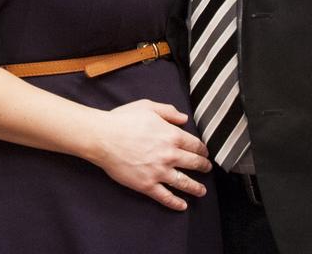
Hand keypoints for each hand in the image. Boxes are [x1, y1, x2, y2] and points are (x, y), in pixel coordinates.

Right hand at [89, 99, 211, 210]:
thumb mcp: (149, 106)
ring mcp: (158, 171)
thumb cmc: (124, 120)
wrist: (103, 137)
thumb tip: (184, 119)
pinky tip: (182, 205)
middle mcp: (169, 154)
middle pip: (193, 163)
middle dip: (203, 166)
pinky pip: (165, 196)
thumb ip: (169, 112)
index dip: (202, 149)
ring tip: (202, 191)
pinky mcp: (146, 185)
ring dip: (195, 187)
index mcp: (171, 135)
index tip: (205, 152)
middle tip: (208, 169)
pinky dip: (175, 202)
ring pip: (183, 182)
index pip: (194, 144)